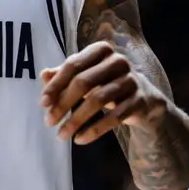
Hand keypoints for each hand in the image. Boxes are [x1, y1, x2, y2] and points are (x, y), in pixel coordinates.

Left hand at [40, 41, 168, 144]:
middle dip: (63, 104)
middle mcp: (118, 61)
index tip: (42, 104)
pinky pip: (114, 117)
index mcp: (101, 50)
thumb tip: (43, 75)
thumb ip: (65, 76)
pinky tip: (80, 139)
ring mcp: (131, 80)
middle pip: (83, 82)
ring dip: (75, 120)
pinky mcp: (140, 101)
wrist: (146, 102)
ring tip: (61, 135)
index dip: (55, 85)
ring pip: (97, 100)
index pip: (72, 65)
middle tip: (49, 122)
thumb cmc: (107, 85)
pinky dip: (94, 130)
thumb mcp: (86, 78)